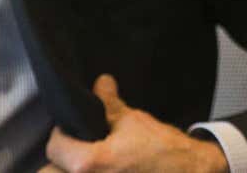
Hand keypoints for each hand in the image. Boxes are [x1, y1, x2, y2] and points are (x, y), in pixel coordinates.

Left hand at [43, 74, 228, 172]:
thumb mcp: (132, 121)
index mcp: (90, 164)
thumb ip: (108, 103)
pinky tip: (99, 171)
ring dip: (68, 172)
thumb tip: (100, 82)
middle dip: (58, 164)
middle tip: (72, 151)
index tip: (73, 131)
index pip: (54, 148)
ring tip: (85, 163)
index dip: (62, 135)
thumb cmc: (163, 149)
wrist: (192, 171)